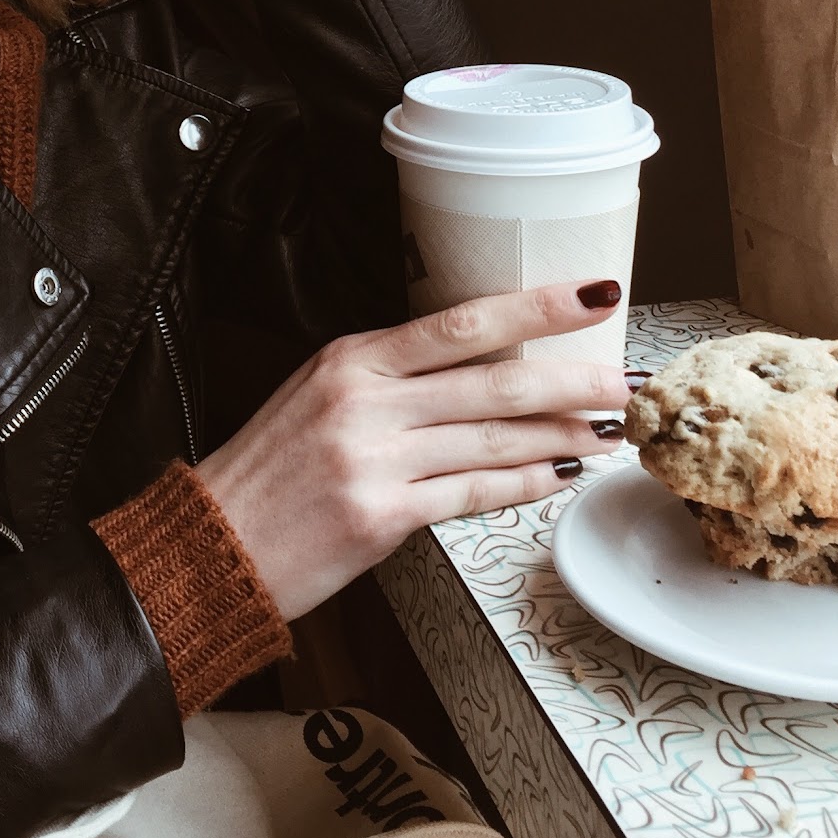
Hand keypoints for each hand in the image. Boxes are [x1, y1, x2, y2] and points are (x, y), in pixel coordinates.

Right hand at [196, 284, 630, 621]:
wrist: (210, 545)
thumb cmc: (268, 471)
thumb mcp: (318, 396)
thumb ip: (390, 379)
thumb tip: (478, 371)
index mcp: (351, 357)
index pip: (462, 321)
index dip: (536, 307)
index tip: (592, 292)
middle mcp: (364, 399)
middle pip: (493, 380)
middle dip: (572, 378)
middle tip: (627, 379)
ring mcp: (373, 457)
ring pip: (493, 438)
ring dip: (562, 434)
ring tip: (607, 430)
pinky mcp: (380, 516)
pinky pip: (472, 492)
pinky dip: (523, 483)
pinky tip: (557, 475)